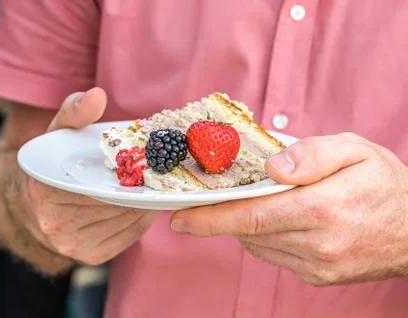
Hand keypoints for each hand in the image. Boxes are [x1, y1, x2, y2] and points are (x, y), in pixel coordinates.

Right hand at [18, 88, 158, 265]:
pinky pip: (130, 235)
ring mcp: (74, 245)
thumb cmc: (51, 163)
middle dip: (142, 186)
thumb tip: (97, 95)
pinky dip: (141, 217)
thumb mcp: (57, 132)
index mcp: (46, 192)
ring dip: (145, 202)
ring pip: (128, 220)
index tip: (150, 160)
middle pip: (118, 203)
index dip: (130, 172)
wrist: (31, 205)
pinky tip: (141, 202)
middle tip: (160, 170)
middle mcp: (57, 225)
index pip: (100, 184)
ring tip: (153, 184)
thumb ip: (75, 111)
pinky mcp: (92, 256)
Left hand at [171, 133, 407, 285]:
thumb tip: (271, 168)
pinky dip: (265, 238)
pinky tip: (276, 221)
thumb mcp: (355, 150)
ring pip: (259, 245)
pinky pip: (275, 257)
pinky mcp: (319, 276)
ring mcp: (318, 265)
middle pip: (250, 231)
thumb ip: (311, 154)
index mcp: (321, 208)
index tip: (179, 219)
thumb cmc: (385, 183)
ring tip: (254, 203)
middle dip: (224, 216)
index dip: (210, 218)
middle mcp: (317, 243)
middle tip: (208, 200)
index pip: (251, 216)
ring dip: (246, 225)